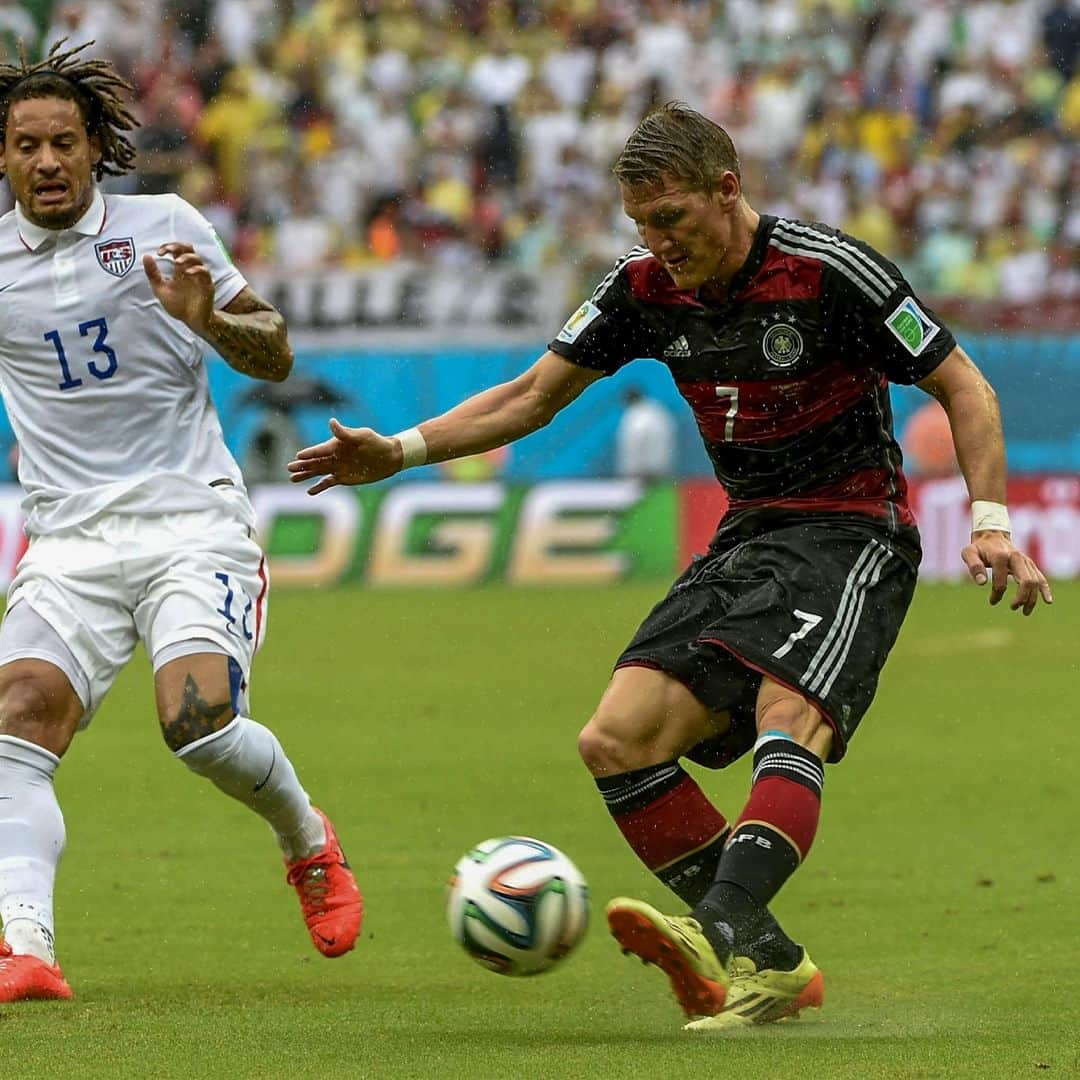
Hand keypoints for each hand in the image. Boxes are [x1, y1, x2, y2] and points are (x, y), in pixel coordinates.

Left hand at [143, 242, 214, 335]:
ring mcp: (199, 277)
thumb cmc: (178, 306)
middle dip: (178, 246)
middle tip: (168, 250)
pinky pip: (205, 272)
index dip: (168, 247)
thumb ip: (153, 274)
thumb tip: (146, 256)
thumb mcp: (160, 289)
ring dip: (187, 257)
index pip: (176, 250)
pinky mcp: (207, 285)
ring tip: (177, 262)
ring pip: (197, 259)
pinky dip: (196, 270)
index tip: (159, 253)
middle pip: (188, 249)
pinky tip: (187, 273)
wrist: (191, 321)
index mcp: (179, 270)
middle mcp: (190, 270)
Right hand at [287, 419, 402, 493]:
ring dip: (306, 476)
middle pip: (315, 462)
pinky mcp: (343, 478)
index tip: (298, 456)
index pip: (320, 450)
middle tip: (289, 468)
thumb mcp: (362, 436)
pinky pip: (328, 483)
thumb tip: (331, 422)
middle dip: (302, 465)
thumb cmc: (376, 443)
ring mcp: (338, 468)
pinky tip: (309, 491)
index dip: (309, 453)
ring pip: (318, 472)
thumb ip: (345, 433)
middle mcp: (334, 456)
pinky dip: (319, 487)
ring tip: (292, 479)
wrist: (389, 458)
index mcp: (336, 445)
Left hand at [961, 530, 1052, 614]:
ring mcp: (1026, 561)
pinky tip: (1048, 601)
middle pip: (1027, 581)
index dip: (997, 594)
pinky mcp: (1031, 565)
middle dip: (1022, 598)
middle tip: (1013, 607)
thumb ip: (974, 566)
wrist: (993, 536)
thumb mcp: (969, 553)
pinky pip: (1041, 578)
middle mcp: (1017, 558)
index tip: (992, 602)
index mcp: (1001, 556)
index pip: (1002, 581)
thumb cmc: (979, 548)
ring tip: (1025, 612)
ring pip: (1035, 582)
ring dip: (1032, 598)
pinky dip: (1045, 589)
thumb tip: (982, 583)